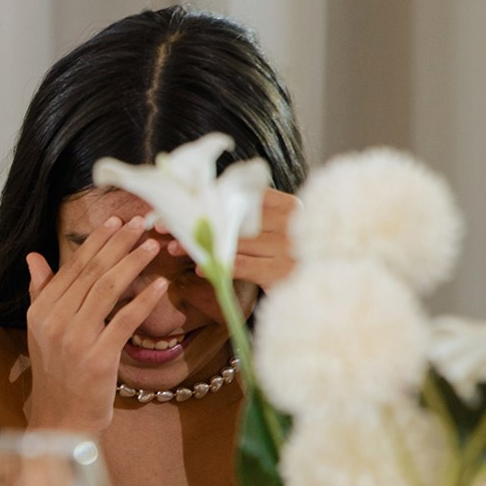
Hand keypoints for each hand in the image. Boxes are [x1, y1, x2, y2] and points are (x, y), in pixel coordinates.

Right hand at [23, 216, 168, 433]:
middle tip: (140, 224)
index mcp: (41, 311)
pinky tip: (160, 285)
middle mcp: (54, 321)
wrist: (61, 419)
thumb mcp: (41, 331)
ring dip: (133, 264)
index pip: (72, 268)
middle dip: (118, 245)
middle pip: (91, 273)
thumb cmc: (56, 374)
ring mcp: (75, 339)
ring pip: (108, 290)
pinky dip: (144, 301)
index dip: (96, 242)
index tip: (116, 222)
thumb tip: (34, 257)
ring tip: (152, 246)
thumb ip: (41, 292)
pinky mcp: (98, 358)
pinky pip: (124, 321)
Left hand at [160, 191, 295, 290]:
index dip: (211, 197)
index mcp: (289, 206)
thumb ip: (249, 215)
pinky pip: (241, 266)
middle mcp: (291, 224)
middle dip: (197, 222)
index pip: (246, 194)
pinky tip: (200, 268)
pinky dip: (219, 266)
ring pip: (233, 242)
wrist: (319, 291)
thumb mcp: (275, 229)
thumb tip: (201, 204)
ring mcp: (287, 248)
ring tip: (174, 248)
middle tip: (166, 226)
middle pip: (234, 219)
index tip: (181, 201)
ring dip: (200, 246)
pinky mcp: (281, 273)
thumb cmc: (289, 255)